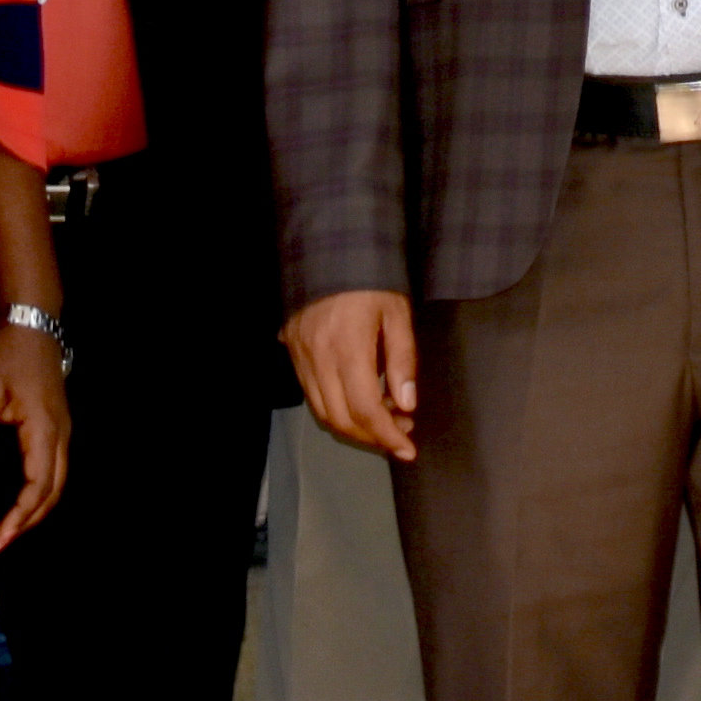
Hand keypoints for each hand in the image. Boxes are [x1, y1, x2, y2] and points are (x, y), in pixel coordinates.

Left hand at [0, 323, 72, 535]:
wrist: (30, 321)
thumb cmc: (4, 354)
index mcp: (43, 430)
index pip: (37, 486)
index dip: (19, 516)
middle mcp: (60, 434)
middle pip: (54, 490)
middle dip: (29, 520)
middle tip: (2, 541)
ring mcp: (62, 428)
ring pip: (58, 479)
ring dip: (36, 506)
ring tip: (11, 526)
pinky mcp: (56, 422)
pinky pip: (54, 466)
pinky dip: (39, 488)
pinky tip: (20, 494)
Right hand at [286, 290, 417, 460]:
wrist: (328, 251)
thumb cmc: (370, 280)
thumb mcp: (397, 312)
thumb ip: (402, 359)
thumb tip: (406, 404)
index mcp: (347, 347)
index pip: (365, 408)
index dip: (386, 435)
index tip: (408, 449)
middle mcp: (318, 358)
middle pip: (341, 419)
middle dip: (372, 437)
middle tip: (401, 433)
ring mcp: (301, 357)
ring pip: (323, 412)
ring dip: (354, 428)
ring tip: (384, 420)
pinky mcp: (292, 353)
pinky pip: (311, 396)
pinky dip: (336, 410)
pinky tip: (358, 402)